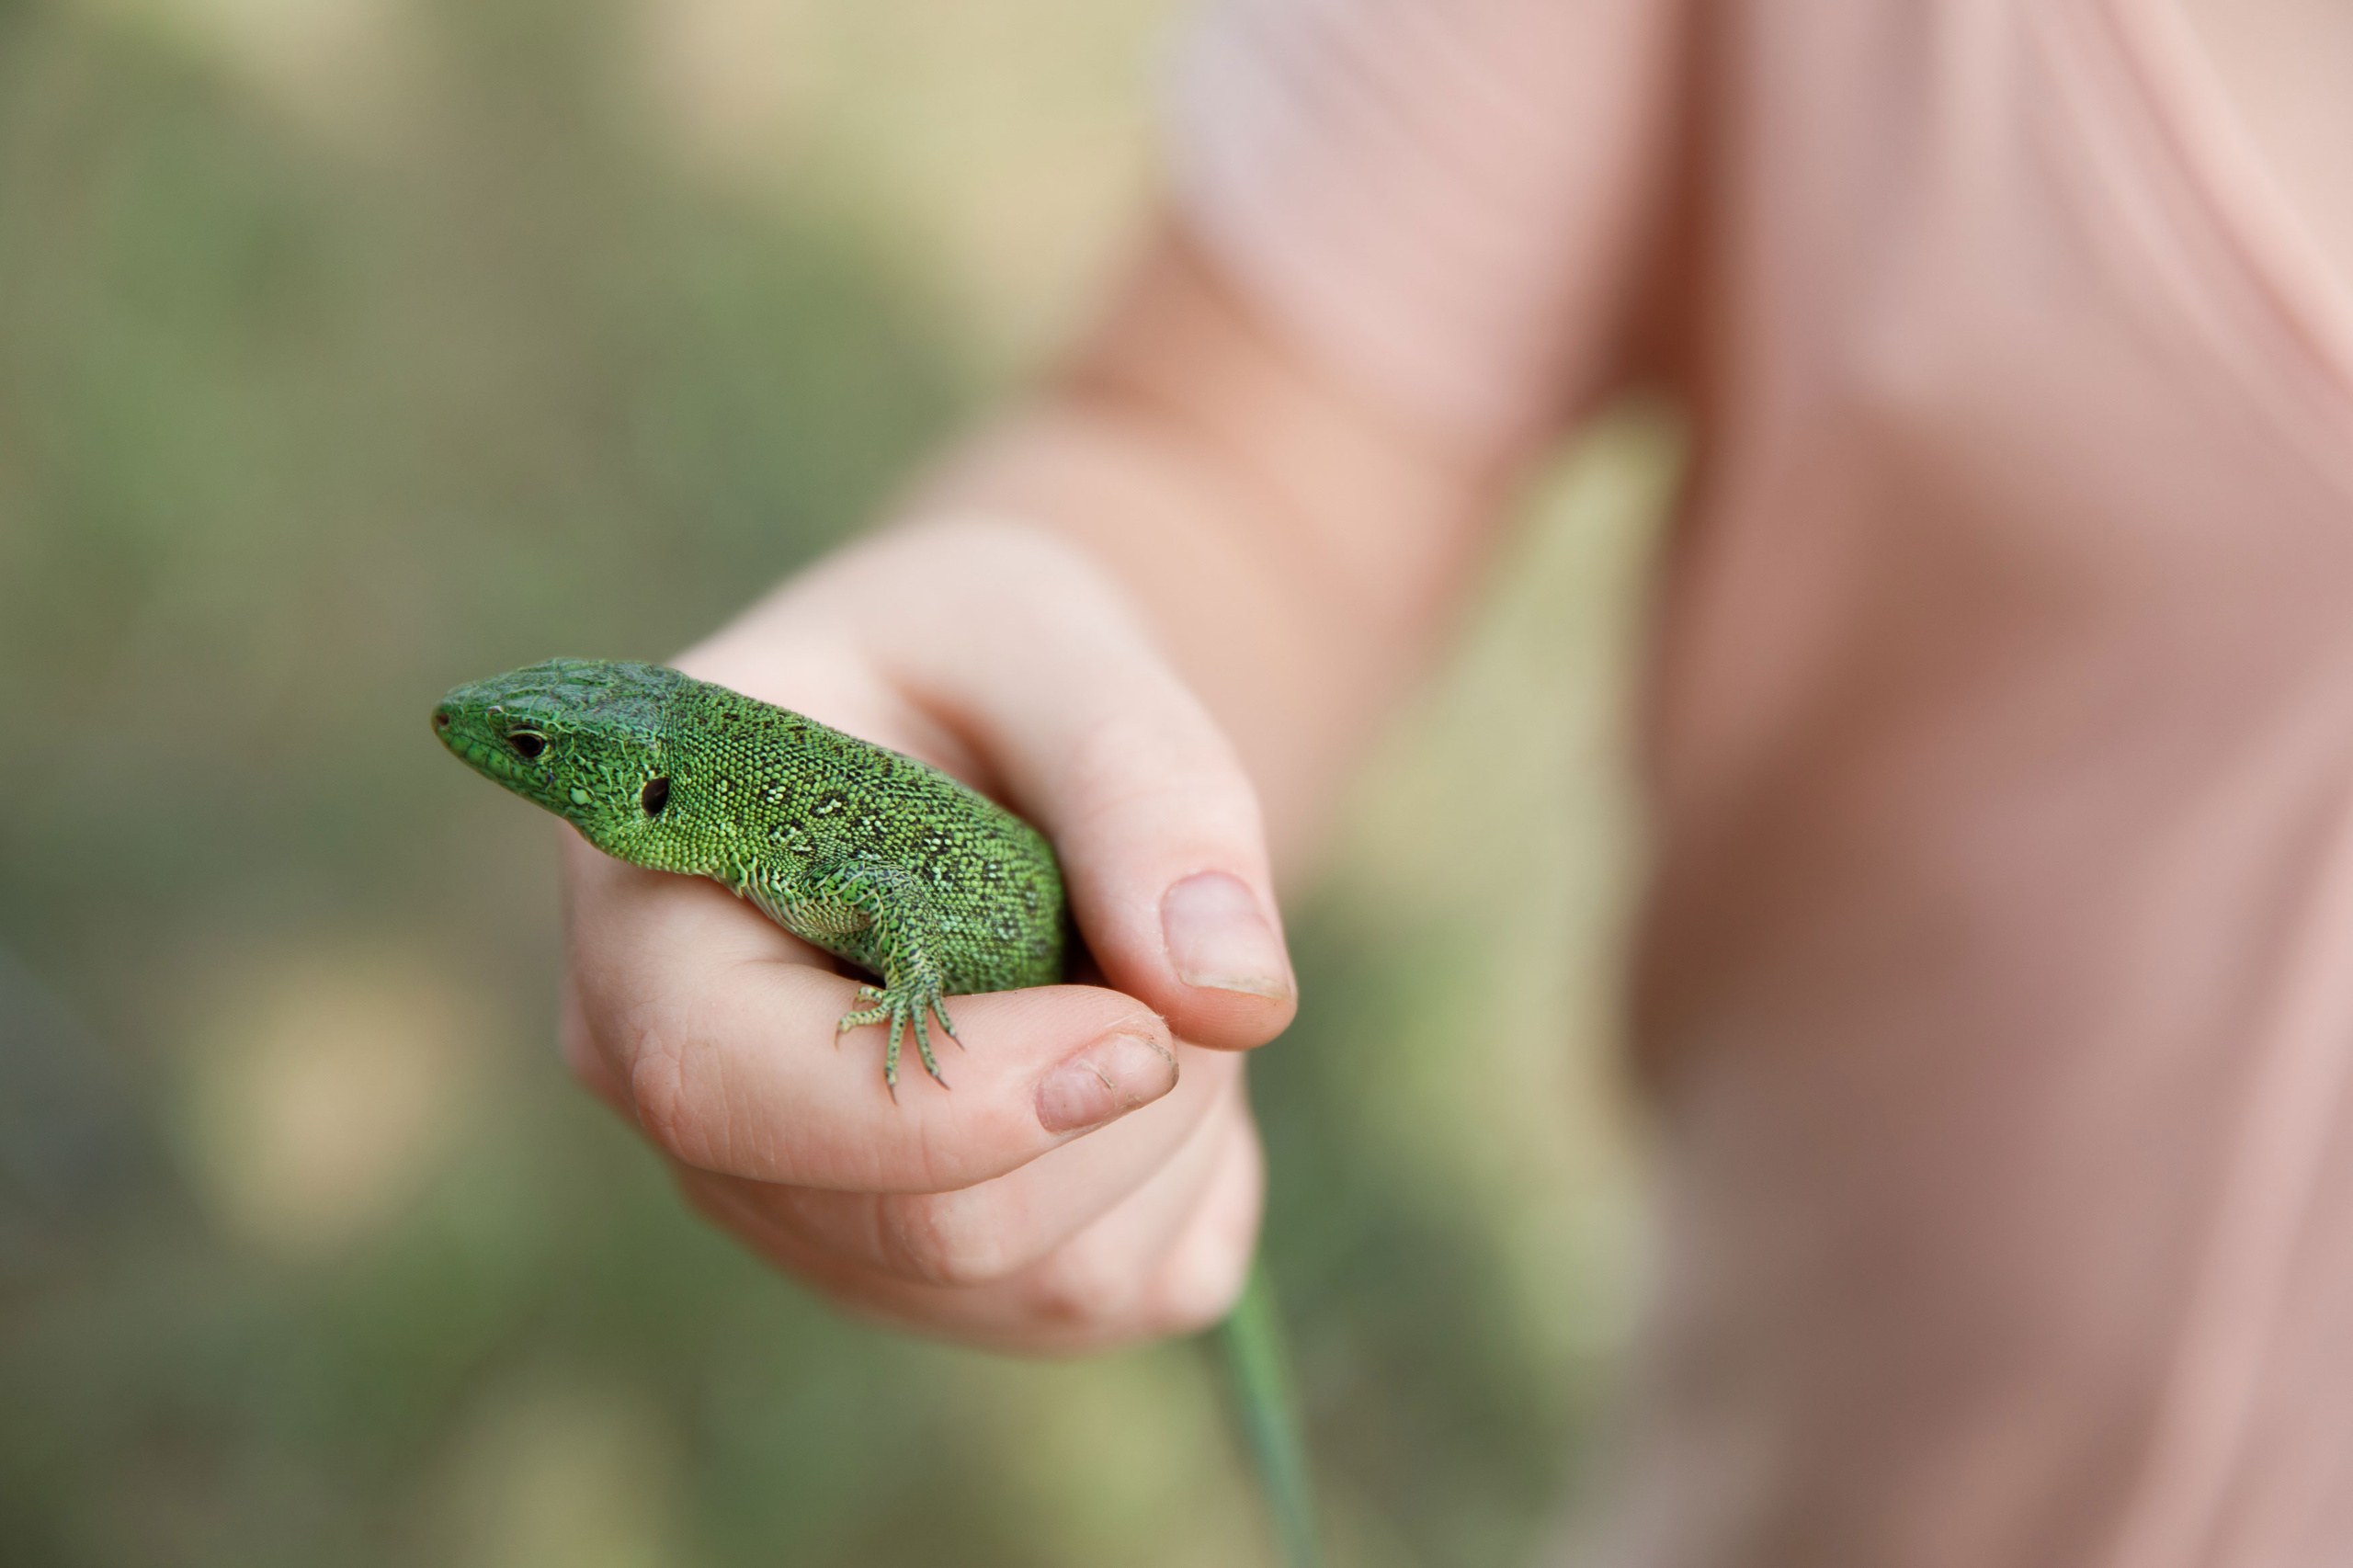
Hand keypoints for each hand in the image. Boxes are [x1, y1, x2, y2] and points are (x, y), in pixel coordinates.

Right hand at [557, 517, 1297, 1352]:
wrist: (1000, 735)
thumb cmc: (982, 662)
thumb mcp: (1052, 642)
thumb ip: (1140, 779)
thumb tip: (1233, 997)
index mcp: (647, 917)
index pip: (720, 1087)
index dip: (941, 1102)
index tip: (1141, 1033)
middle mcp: (695, 1098)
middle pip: (923, 1223)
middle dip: (1119, 1095)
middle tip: (1171, 924)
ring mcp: (802, 1208)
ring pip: (1037, 1276)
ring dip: (1171, 1123)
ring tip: (1140, 957)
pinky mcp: (926, 1274)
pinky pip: (1117, 1297)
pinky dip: (1196, 1177)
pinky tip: (1146, 1049)